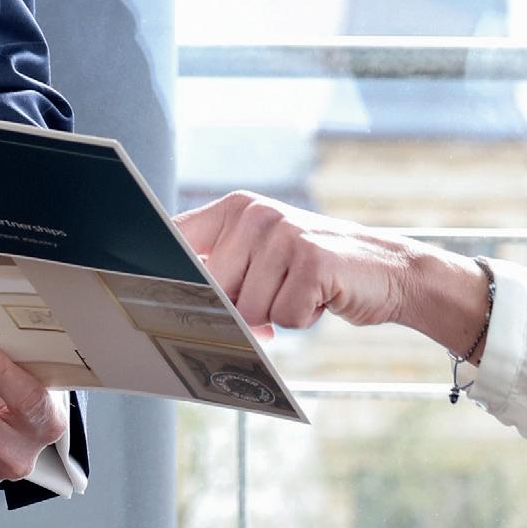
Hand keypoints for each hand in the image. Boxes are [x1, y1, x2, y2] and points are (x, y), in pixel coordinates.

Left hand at [177, 191, 489, 352]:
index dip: (160, 269)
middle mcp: (257, 214)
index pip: (177, 238)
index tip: (138, 286)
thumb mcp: (264, 257)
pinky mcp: (312, 259)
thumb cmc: (316, 270)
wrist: (388, 270)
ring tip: (303, 291)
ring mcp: (285, 233)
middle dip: (243, 309)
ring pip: (250, 308)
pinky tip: (322, 296)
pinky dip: (303, 317)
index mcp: (237, 209)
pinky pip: (284, 315)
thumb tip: (175, 301)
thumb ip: (223, 271)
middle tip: (275, 296)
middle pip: (215, 290)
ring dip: (277, 314)